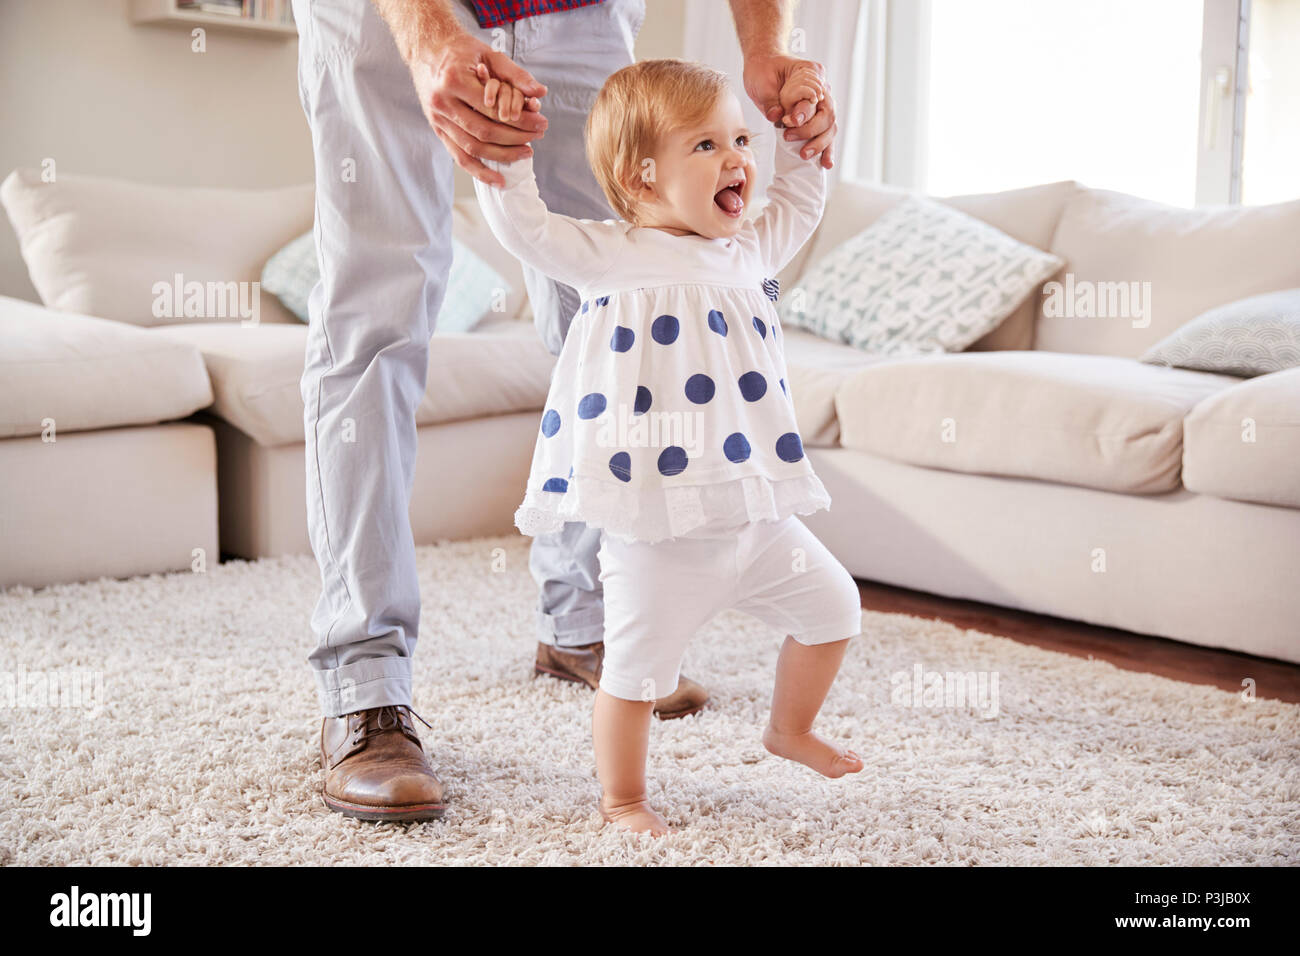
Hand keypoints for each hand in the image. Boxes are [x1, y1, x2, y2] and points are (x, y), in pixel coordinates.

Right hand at [407, 31, 548, 186]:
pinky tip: (499, 180)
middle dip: (516, 138)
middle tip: (538, 135)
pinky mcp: (437, 130)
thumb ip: (515, 74)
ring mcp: (437, 119)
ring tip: (526, 152)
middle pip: (484, 132)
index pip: (493, 110)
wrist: (427, 50)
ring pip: (473, 148)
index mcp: (454, 81)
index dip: (520, 120)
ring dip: (502, 155)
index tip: (541, 122)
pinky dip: (479, 171)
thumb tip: (540, 92)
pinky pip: (459, 157)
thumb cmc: (461, 51)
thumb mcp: (488, 54)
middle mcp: (442, 103)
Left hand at [742, 54, 836, 168]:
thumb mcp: (763, 82)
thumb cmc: (764, 70)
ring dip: (820, 144)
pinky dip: (826, 149)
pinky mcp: (815, 117)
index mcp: (813, 74)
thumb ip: (771, 100)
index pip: (817, 97)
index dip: (805, 113)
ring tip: (804, 155)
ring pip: (830, 127)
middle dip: (811, 132)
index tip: (789, 121)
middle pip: (828, 115)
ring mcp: (821, 104)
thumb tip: (777, 117)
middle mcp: (822, 90)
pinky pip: (825, 134)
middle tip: (789, 138)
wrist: (763, 66)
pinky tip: (826, 163)